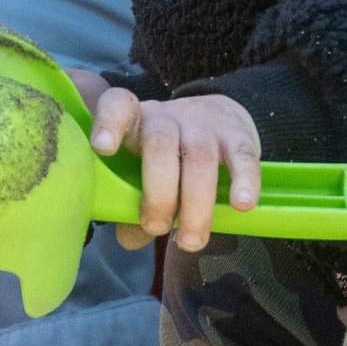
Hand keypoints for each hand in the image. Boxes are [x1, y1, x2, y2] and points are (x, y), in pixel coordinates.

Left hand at [84, 83, 260, 252]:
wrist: (221, 119)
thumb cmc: (171, 158)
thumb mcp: (146, 175)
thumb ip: (133, 207)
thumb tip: (129, 237)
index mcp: (135, 123)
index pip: (118, 105)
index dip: (108, 123)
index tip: (102, 149)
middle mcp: (167, 117)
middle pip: (160, 143)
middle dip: (158, 192)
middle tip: (157, 228)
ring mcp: (204, 123)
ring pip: (199, 154)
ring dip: (195, 201)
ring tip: (191, 240)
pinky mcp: (238, 134)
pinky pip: (242, 155)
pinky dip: (243, 180)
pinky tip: (241, 205)